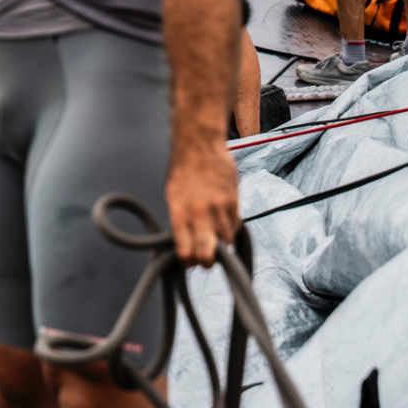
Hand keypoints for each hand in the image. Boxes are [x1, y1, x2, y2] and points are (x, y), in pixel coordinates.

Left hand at [165, 140, 239, 266]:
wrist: (199, 144)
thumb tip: (186, 243)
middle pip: (207, 250)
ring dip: (221, 245)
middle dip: (207, 262)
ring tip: (216, 242)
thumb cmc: (182, 170)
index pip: (185, 247)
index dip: (188, 260)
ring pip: (225, 239)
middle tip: (206, 263)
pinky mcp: (234, 199)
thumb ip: (181, 220)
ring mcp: (218, 205)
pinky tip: (224, 227)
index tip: (189, 263)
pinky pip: (235, 225)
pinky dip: (230, 230)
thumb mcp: (172, 195)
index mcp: (179, 210)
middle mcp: (199, 210)